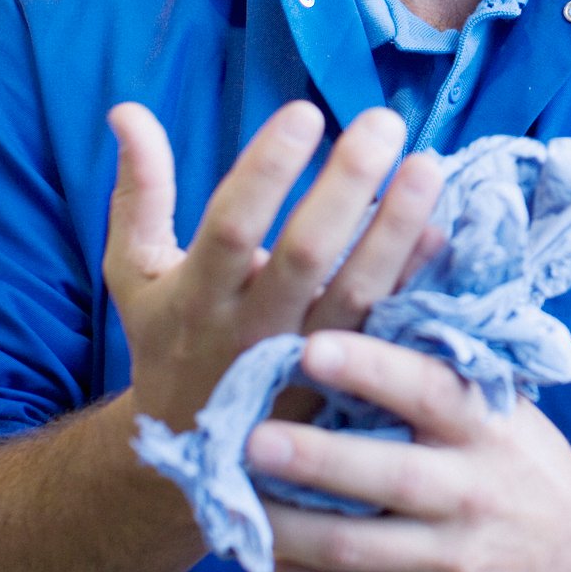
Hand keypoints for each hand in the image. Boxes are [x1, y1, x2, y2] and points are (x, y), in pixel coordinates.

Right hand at [103, 102, 443, 432]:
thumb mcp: (135, 274)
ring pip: (357, 296)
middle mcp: (251, 332)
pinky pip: (389, 330)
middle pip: (305, 256)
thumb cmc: (168, 343)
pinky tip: (443, 233)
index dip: (267, 171)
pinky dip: (416, 282)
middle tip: (383, 123)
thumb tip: (127, 110)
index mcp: (196, 298)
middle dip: (345, 185)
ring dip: (395, 230)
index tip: (305, 112)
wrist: (198, 461)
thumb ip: (139, 194)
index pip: (230, 227)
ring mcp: (304, 364)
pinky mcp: (347, 386)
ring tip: (426, 166)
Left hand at [246, 332, 570, 571]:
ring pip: (353, 551)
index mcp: (486, 425)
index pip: (428, 390)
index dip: (370, 369)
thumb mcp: (496, 395)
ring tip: (230, 499)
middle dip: (313, 460)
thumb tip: (374, 274)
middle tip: (250, 439)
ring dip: (283, 527)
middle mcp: (473, 491)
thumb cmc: (514, 450)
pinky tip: (259, 552)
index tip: (310, 347)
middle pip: (386, 480)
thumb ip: (436, 357)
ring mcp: (453, 559)